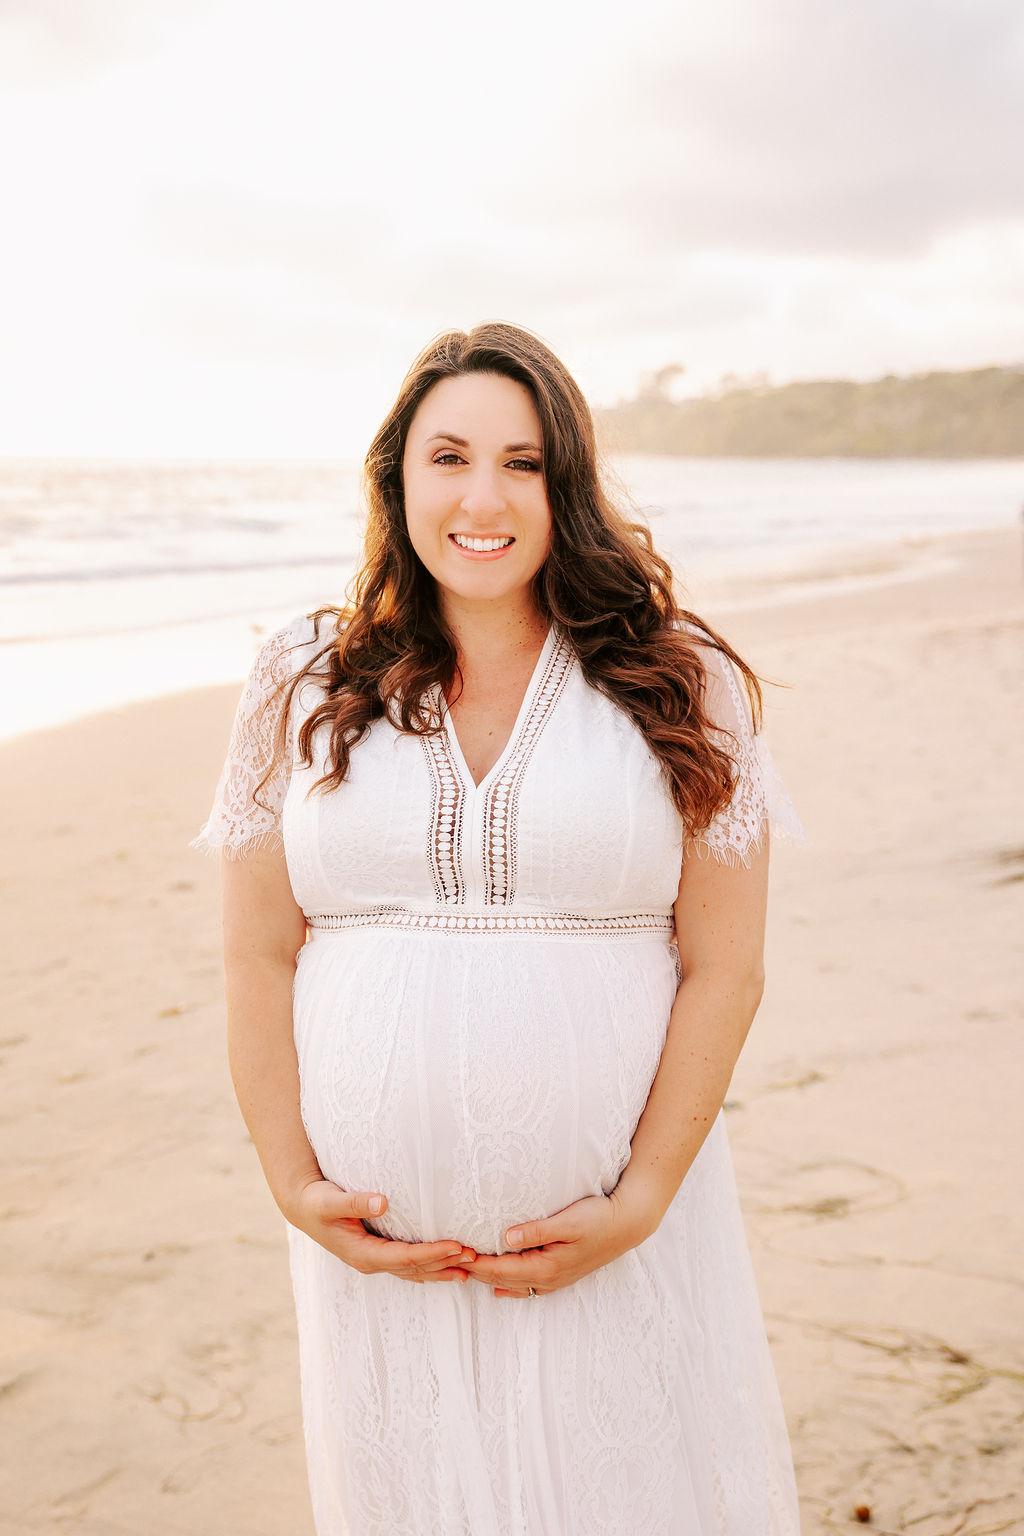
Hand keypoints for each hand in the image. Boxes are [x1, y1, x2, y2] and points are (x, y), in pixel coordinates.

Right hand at [286, 1179, 476, 1283]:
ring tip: (471, 1267)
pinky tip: (449, 1264)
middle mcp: (372, 1262)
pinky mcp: (379, 1253)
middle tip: (475, 1257)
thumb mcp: (330, 1201)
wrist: (305, 1207)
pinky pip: (410, 1265)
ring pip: (415, 1271)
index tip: (457, 1246)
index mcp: (363, 1254)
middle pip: (416, 1268)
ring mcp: (376, 1261)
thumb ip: (354, 1202)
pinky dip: (431, 1266)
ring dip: (443, 1269)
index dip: (433, 1253)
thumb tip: (381, 1202)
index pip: (406, 1258)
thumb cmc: (317, 1202)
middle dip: (445, 1263)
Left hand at [462, 1188, 650, 1297]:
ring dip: (490, 1278)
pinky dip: (509, 1286)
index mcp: (546, 1266)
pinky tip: (498, 1289)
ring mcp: (555, 1280)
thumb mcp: (568, 1221)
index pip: (501, 1268)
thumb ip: (537, 1230)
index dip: (477, 1263)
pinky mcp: (560, 1275)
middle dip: (476, 1272)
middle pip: (502, 1278)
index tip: (455, 1255)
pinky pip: (527, 1287)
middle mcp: (548, 1279)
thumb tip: (507, 1237)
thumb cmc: (598, 1218)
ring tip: (466, 1273)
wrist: (627, 1225)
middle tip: (450, 1262)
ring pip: (513, 1284)